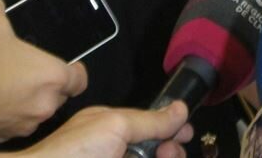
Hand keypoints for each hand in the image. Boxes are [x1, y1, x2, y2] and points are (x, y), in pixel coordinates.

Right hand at [0, 0, 87, 141]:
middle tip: (27, 71)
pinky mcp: (2, 136)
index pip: (79, 79)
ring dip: (26, 101)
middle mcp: (44, 104)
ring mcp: (23, 124)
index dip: (74, 71)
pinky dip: (5, 115)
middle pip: (57, 96)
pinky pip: (12, 125)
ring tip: (6, 85)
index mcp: (51, 77)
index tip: (68, 67)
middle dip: (45, 85)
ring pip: (35, 112)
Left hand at [4, 102, 192, 157]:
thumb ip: (151, 120)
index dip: (169, 128)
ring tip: (163, 156)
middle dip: (169, 149)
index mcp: (110, 127)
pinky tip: (156, 157)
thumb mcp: (116, 125)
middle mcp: (113, 149)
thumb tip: (181, 109)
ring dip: (163, 156)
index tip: (186, 134)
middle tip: (170, 152)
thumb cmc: (75, 152)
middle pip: (153, 148)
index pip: (148, 124)